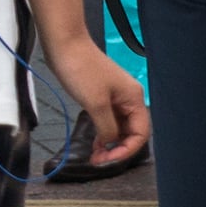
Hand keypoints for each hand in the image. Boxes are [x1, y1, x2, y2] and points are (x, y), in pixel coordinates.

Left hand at [47, 31, 148, 169]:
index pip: (141, 133)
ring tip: (95, 155)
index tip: (109, 159)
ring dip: (109, 142)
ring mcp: (115, 97)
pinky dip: (102, 132)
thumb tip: (110, 142)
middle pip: (131, 132)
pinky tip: (95, 142)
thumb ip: (107, 127)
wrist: (64, 45)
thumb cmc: (82, 70)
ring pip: (119, 127)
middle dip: (118, 148)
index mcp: (134, 98)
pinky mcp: (101, 96)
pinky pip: (108, 119)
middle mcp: (129, 99)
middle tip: (99, 160)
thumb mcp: (96, 104)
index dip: (127, 149)